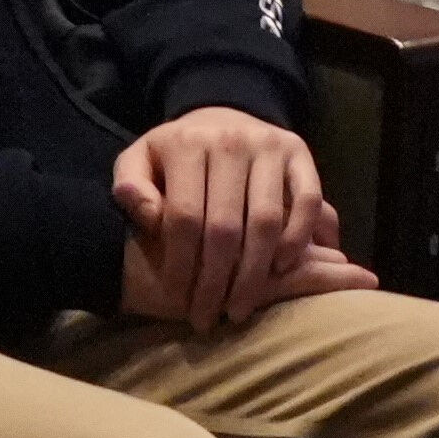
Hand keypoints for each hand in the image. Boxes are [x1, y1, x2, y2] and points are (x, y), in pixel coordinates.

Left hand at [103, 107, 350, 328]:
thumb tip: (137, 206)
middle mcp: (231, 140)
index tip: (178, 301)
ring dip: (254, 274)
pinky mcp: (299, 151)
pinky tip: (281, 269)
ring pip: (266, 221)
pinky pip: (308, 201)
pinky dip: (298, 239)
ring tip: (239, 307)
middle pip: (225, 226)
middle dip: (215, 282)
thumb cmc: (176, 157)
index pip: (184, 217)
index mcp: (186, 143)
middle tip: (207, 318)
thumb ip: (130, 185)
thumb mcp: (140, 162)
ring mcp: (269, 144)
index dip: (180, 266)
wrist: (220, 120)